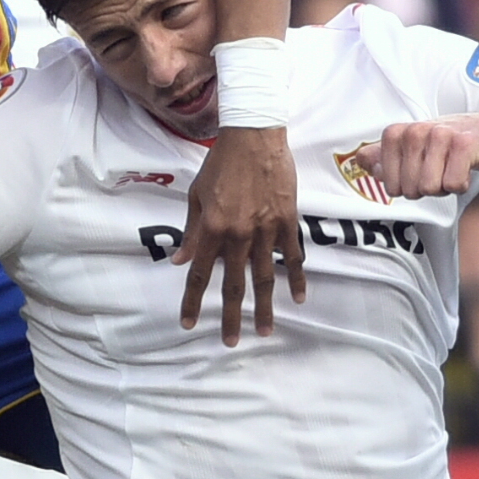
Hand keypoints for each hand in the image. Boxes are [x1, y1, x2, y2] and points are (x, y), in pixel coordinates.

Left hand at [177, 126, 303, 345]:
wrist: (254, 136)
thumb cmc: (220, 163)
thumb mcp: (197, 196)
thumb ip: (192, 231)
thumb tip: (180, 261)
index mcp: (213, 228)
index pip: (199, 273)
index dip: (192, 300)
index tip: (187, 323)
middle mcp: (239, 235)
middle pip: (234, 284)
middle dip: (230, 316)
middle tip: (229, 342)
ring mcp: (266, 230)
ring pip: (266, 277)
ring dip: (265, 307)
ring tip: (265, 331)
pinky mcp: (288, 221)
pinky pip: (293, 256)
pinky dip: (297, 278)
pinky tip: (299, 298)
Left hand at [353, 113, 478, 198]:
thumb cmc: (447, 142)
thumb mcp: (411, 146)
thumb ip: (382, 155)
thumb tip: (360, 161)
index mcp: (395, 133)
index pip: (389, 185)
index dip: (406, 187)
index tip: (418, 171)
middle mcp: (414, 131)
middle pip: (410, 190)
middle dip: (427, 188)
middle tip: (439, 169)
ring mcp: (438, 135)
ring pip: (430, 188)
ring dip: (444, 186)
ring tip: (451, 167)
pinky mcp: (463, 144)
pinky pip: (453, 184)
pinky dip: (461, 184)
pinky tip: (465, 168)